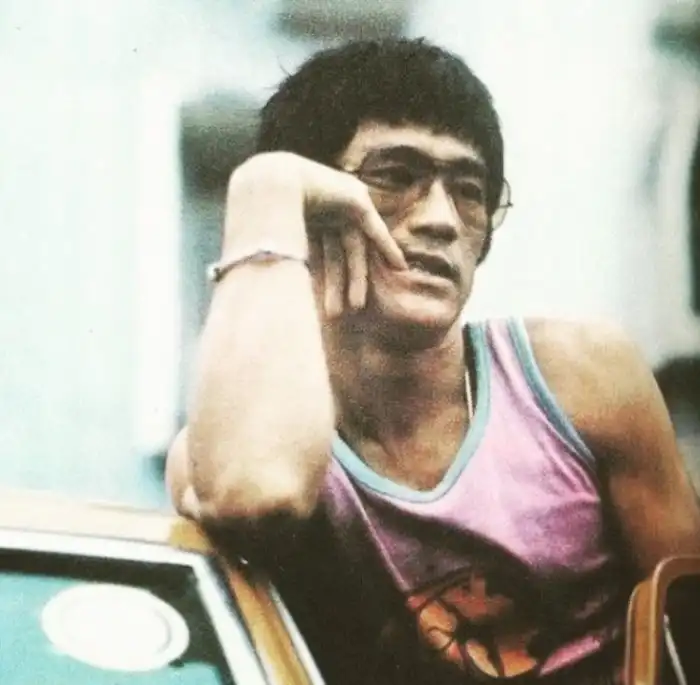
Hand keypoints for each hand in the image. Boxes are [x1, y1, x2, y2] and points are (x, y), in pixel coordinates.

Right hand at [226, 152, 406, 317]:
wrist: (269, 186)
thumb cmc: (263, 217)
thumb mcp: (279, 247)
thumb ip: (285, 265)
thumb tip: (271, 296)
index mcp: (309, 220)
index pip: (324, 254)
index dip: (330, 279)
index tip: (326, 306)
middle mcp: (326, 212)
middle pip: (338, 255)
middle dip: (340, 284)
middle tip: (341, 313)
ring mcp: (341, 205)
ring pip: (355, 248)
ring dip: (358, 277)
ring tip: (356, 306)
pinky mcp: (357, 199)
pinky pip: (375, 229)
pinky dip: (386, 247)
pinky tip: (400, 267)